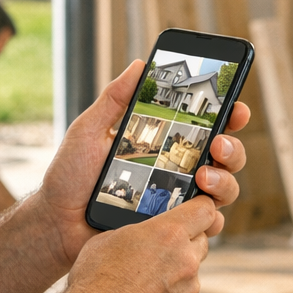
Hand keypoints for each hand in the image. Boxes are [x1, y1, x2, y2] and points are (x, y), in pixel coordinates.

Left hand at [35, 60, 248, 267]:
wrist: (57, 223)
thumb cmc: (70, 176)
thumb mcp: (89, 130)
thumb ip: (114, 98)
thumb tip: (139, 64)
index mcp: (163, 141)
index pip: (205, 125)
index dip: (228, 113)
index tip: (235, 106)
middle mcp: (177, 168)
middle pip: (225, 156)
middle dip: (232, 147)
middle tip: (217, 143)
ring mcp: (178, 199)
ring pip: (224, 189)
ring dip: (225, 180)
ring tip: (203, 176)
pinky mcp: (173, 229)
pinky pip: (207, 225)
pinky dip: (211, 217)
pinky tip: (198, 209)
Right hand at [59, 195, 216, 292]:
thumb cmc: (94, 279)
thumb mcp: (110, 238)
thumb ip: (140, 232)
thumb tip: (145, 234)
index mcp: (168, 234)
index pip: (205, 210)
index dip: (201, 207)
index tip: (196, 208)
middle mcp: (186, 261)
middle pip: (201, 241)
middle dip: (186, 241)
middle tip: (162, 248)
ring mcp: (188, 292)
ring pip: (191, 273)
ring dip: (176, 273)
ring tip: (143, 282)